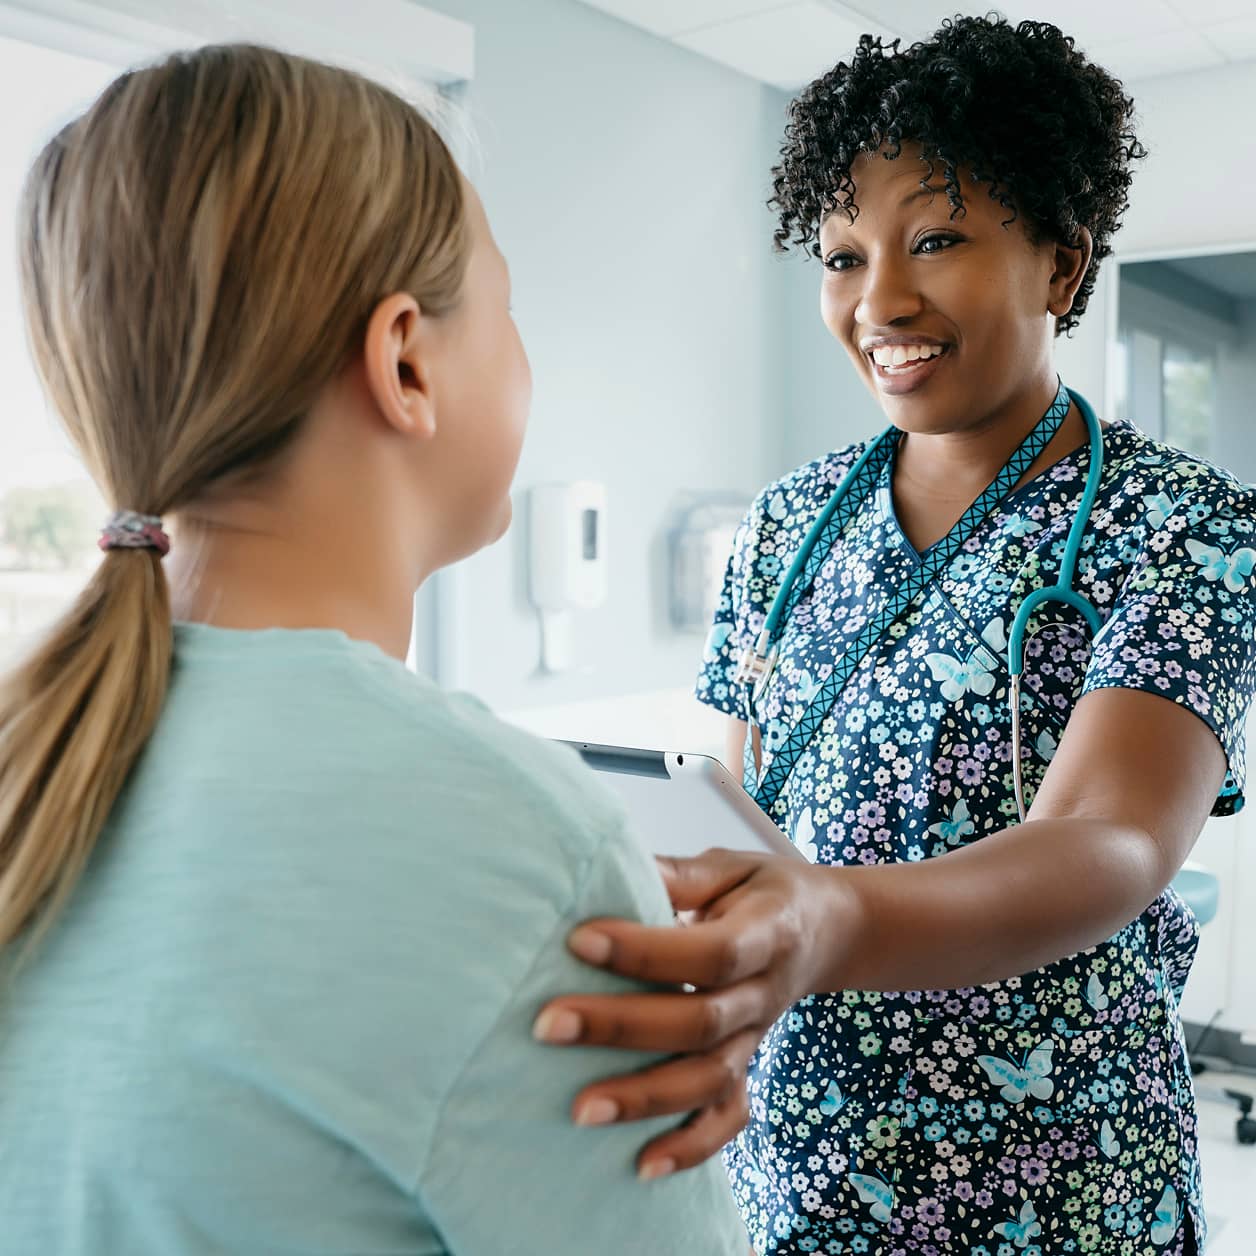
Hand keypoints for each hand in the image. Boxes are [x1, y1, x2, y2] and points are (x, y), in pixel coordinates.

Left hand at [531, 847, 856, 1180]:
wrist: (831, 929)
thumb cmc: (765, 890)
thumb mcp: (731, 866)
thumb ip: (677, 874)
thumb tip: (609, 864)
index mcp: (767, 933)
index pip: (708, 952)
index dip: (645, 951)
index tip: (578, 940)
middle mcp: (764, 993)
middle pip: (698, 1022)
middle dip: (620, 1026)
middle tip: (547, 1025)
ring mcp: (758, 1038)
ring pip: (709, 1080)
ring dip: (644, 1099)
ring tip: (579, 1109)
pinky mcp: (749, 1066)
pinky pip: (728, 1118)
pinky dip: (691, 1147)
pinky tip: (641, 1166)